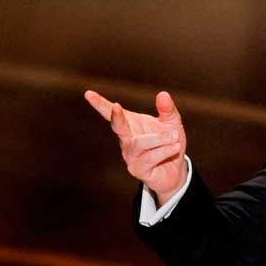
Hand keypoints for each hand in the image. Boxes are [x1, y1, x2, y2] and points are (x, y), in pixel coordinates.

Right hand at [84, 89, 187, 203]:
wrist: (176, 171)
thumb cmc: (170, 144)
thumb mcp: (172, 124)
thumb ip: (167, 110)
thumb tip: (163, 94)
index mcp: (131, 124)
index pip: (112, 113)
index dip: (100, 104)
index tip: (88, 94)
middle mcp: (127, 140)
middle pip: (117, 127)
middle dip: (116, 118)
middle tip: (116, 107)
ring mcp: (130, 156)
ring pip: (139, 144)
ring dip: (159, 139)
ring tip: (175, 136)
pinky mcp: (137, 169)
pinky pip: (149, 158)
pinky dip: (164, 151)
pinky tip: (175, 147)